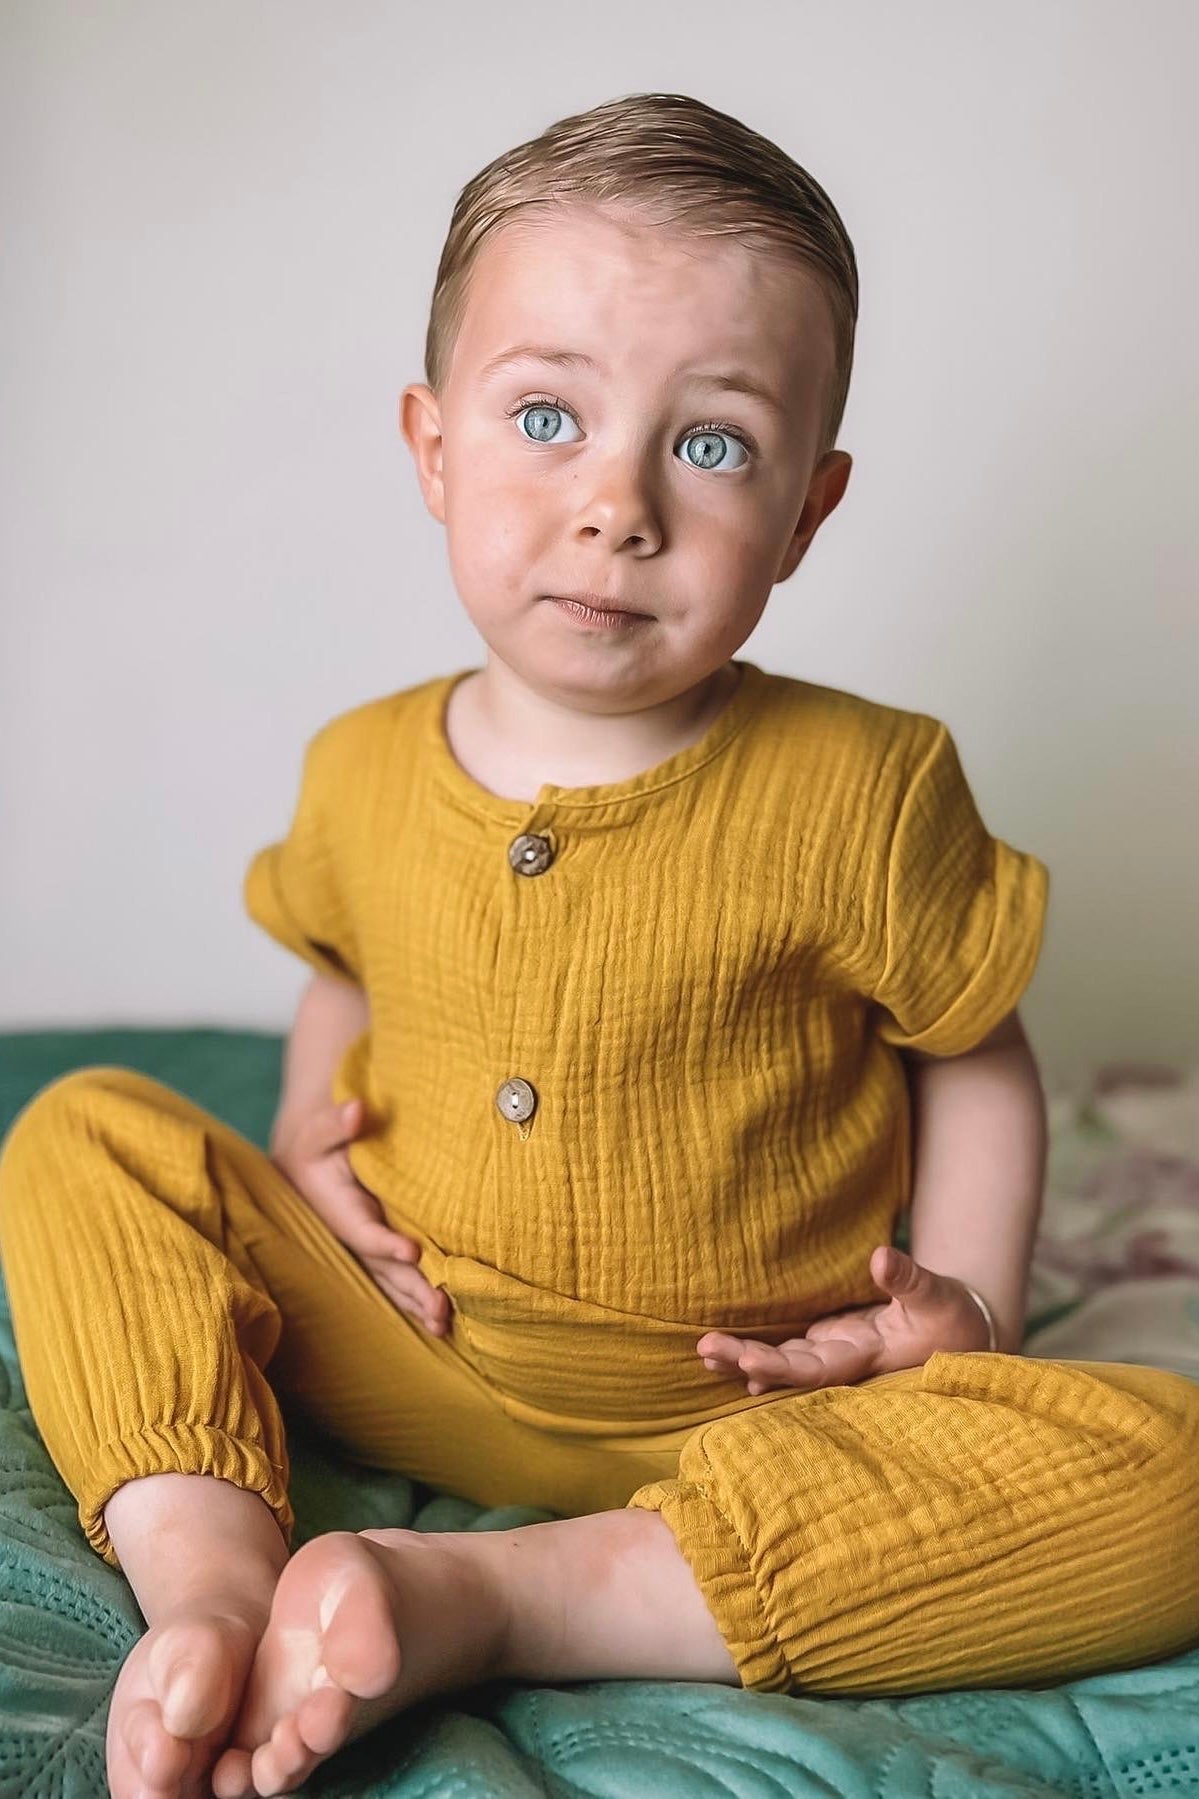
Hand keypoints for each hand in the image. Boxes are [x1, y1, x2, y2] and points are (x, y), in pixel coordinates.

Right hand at [270, 1097, 450, 1335]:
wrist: (307, 1161)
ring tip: (443, 1322)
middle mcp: (350, 1235)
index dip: (384, 1243)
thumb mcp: (320, 1129)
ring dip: (415, 1301)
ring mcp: (364, 1248)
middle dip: (410, 1287)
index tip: (412, 1250)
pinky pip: (396, 1280)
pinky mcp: (377, 1252)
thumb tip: (357, 1110)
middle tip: (441, 1307)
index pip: (362, 1231)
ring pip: (391, 1280)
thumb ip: (337, 1122)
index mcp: (336, 1209)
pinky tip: (440, 1322)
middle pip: (382, 1267)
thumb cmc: (319, 1141)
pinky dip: (415, 1300)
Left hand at [696, 1245, 992, 1394]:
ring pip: (783, 1360)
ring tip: (704, 1352)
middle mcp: (842, 1361)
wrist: (959, 1331)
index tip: (747, 1361)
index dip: (781, 1367)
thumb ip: (908, 1279)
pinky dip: (760, 1349)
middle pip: (787, 1369)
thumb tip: (879, 1257)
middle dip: (746, 1361)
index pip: (815, 1369)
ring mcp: (834, 1351)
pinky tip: (730, 1354)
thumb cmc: (952, 1317)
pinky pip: (789, 1348)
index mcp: (866, 1357)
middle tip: (704, 1348)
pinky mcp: (831, 1338)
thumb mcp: (936, 1295)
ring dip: (744, 1358)